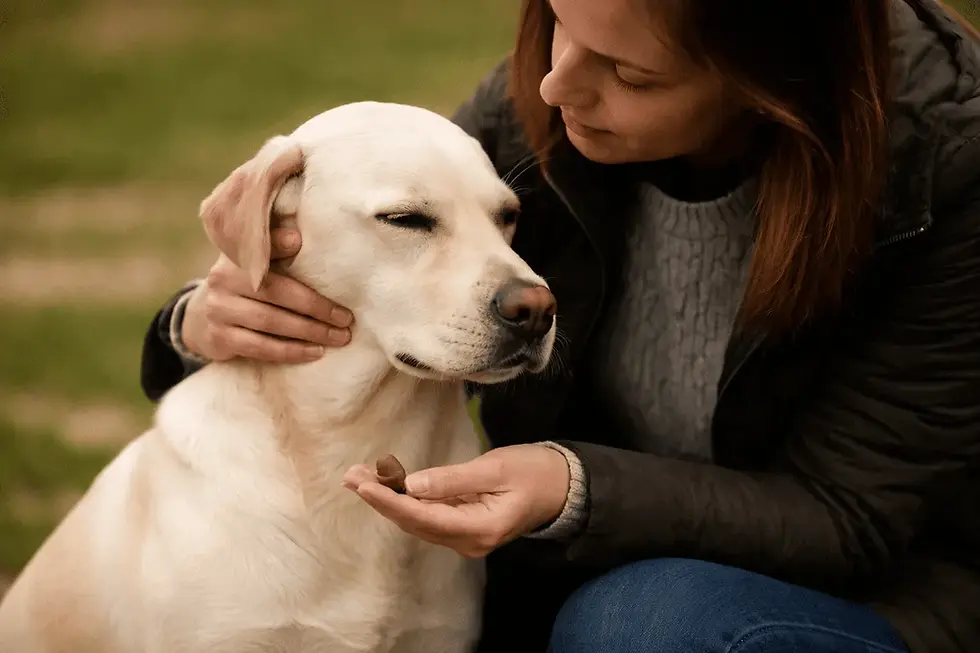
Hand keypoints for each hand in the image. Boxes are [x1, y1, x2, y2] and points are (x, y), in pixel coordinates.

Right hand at [182, 227, 352, 362]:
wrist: (200, 318)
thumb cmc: (243, 287)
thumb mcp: (253, 265)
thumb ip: (275, 251)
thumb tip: (299, 236)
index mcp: (235, 257)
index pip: (261, 249)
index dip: (279, 244)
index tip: (300, 242)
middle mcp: (223, 280)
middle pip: (276, 292)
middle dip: (316, 307)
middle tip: (346, 319)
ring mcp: (219, 310)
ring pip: (271, 322)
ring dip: (309, 331)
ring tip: (338, 337)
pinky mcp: (220, 338)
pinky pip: (261, 347)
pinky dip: (291, 351)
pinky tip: (315, 352)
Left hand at [342, 444, 570, 557]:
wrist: (562, 486)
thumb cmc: (534, 472)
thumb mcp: (496, 468)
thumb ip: (454, 479)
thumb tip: (412, 485)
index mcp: (479, 529)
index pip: (422, 517)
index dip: (389, 501)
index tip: (362, 484)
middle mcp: (468, 541)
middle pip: (414, 522)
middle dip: (381, 499)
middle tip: (350, 475)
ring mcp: (465, 536)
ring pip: (417, 520)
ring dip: (389, 499)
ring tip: (359, 476)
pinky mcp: (464, 526)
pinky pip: (428, 515)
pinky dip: (406, 499)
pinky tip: (387, 484)